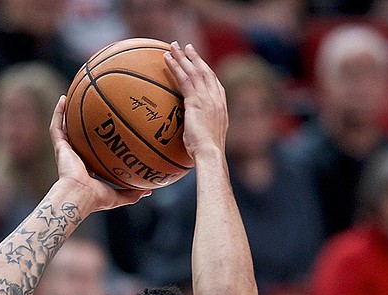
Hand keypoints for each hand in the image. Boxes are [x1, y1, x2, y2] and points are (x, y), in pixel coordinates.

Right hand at [50, 97, 146, 210]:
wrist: (80, 195)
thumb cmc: (96, 199)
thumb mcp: (119, 196)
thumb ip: (132, 193)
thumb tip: (148, 191)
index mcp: (86, 169)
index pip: (90, 153)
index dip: (95, 144)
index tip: (105, 133)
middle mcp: (74, 159)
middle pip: (77, 137)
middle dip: (81, 124)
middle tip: (89, 110)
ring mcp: (65, 152)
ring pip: (64, 128)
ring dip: (66, 114)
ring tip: (71, 97)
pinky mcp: (59, 147)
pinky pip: (56, 126)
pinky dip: (58, 113)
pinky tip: (63, 99)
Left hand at [164, 42, 227, 158]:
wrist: (210, 155)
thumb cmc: (206, 155)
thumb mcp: (205, 141)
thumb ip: (199, 132)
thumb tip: (189, 138)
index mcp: (221, 109)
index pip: (215, 84)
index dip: (207, 72)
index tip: (200, 63)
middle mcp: (216, 100)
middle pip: (206, 72)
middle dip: (196, 58)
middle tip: (187, 47)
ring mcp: (207, 99)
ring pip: (194, 72)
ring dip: (183, 57)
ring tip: (173, 46)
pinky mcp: (196, 101)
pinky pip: (184, 79)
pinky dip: (175, 67)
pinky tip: (166, 59)